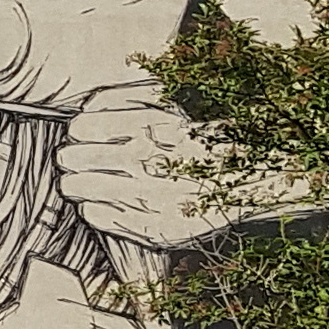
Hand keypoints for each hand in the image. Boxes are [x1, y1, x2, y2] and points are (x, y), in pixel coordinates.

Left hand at [58, 85, 215, 247]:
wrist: (257, 178)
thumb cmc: (207, 139)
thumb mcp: (175, 104)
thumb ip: (130, 99)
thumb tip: (88, 106)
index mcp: (152, 126)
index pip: (83, 126)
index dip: (78, 130)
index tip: (82, 133)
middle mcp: (149, 160)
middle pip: (74, 156)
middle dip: (70, 156)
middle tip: (74, 158)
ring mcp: (152, 196)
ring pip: (79, 187)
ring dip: (73, 183)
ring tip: (78, 182)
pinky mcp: (157, 228)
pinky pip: (98, 216)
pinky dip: (92, 209)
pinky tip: (99, 204)